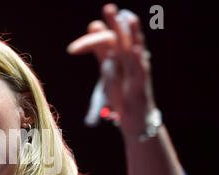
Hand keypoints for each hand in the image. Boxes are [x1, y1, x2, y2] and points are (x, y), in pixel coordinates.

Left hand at [67, 3, 156, 135]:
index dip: (93, 39)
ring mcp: (138, 72)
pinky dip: (136, 60)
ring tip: (127, 18)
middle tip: (108, 8)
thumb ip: (102, 51)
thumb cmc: (123, 95)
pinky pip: (140, 71)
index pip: (108, 41)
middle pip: (124, 38)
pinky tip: (132, 49)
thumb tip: (94, 25)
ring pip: (135, 49)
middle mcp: (131, 61)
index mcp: (121, 57)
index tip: (77, 44)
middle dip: (116, 23)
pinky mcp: (142, 86)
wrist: (134, 120)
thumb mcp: (109, 71)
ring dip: (131, 34)